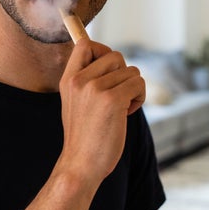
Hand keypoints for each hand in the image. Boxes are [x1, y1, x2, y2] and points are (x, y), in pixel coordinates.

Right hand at [58, 39, 144, 182]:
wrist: (81, 165)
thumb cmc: (84, 137)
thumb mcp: (75, 103)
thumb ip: (87, 81)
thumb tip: (112, 61)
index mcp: (69, 80)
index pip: (85, 44)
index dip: (102, 51)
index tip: (109, 70)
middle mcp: (80, 80)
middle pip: (116, 56)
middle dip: (124, 74)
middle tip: (117, 96)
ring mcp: (95, 89)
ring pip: (132, 71)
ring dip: (134, 89)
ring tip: (121, 109)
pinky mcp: (112, 100)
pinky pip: (139, 84)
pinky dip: (139, 98)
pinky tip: (127, 113)